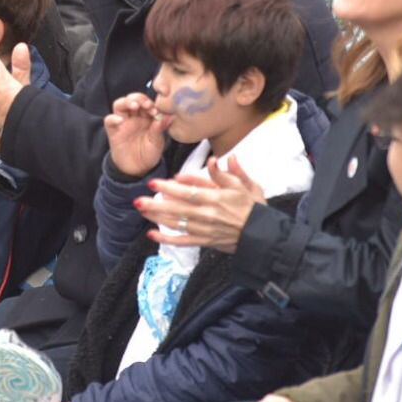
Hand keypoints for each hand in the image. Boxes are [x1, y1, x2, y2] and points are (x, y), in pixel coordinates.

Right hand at [104, 91, 167, 176]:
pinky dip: (113, 118)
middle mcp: (134, 117)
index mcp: (147, 117)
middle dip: (139, 98)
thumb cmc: (149, 153)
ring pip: (120, 105)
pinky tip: (120, 121)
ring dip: (126, 102)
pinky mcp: (113, 131)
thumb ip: (159, 129)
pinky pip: (109, 120)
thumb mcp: (157, 142)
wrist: (137, 169)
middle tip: (146, 105)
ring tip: (134, 106)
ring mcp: (123, 123)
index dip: (150, 103)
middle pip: (132, 99)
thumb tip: (167, 117)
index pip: (146, 103)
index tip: (155, 109)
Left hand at [138, 155, 264, 253]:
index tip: (154, 182)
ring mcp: (205, 230)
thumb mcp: (247, 186)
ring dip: (157, 217)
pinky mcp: (205, 241)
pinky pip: (183, 241)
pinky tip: (152, 234)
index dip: (170, 187)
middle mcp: (208, 214)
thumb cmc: (255, 208)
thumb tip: (215, 159)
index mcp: (217, 198)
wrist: (264, 236)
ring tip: (141, 210)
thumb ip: (229, 173)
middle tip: (138, 199)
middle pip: (178, 209)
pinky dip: (167, 239)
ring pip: (177, 224)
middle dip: (156, 204)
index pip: (189, 191)